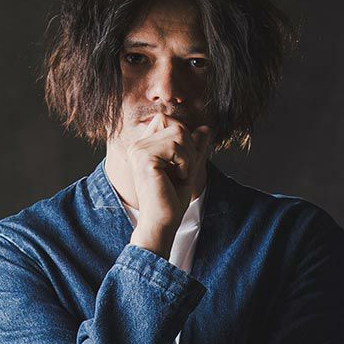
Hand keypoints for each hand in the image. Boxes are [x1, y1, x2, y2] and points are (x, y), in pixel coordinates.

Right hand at [122, 112, 211, 230]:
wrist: (162, 224)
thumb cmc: (171, 201)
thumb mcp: (188, 168)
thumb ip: (194, 147)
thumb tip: (205, 127)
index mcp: (143, 147)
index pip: (167, 120)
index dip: (183, 137)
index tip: (182, 163)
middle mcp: (137, 145)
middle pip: (176, 124)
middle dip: (189, 147)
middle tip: (185, 170)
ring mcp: (139, 150)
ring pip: (178, 132)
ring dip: (189, 156)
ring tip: (182, 175)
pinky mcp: (145, 158)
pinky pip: (176, 146)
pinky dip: (185, 162)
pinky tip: (179, 177)